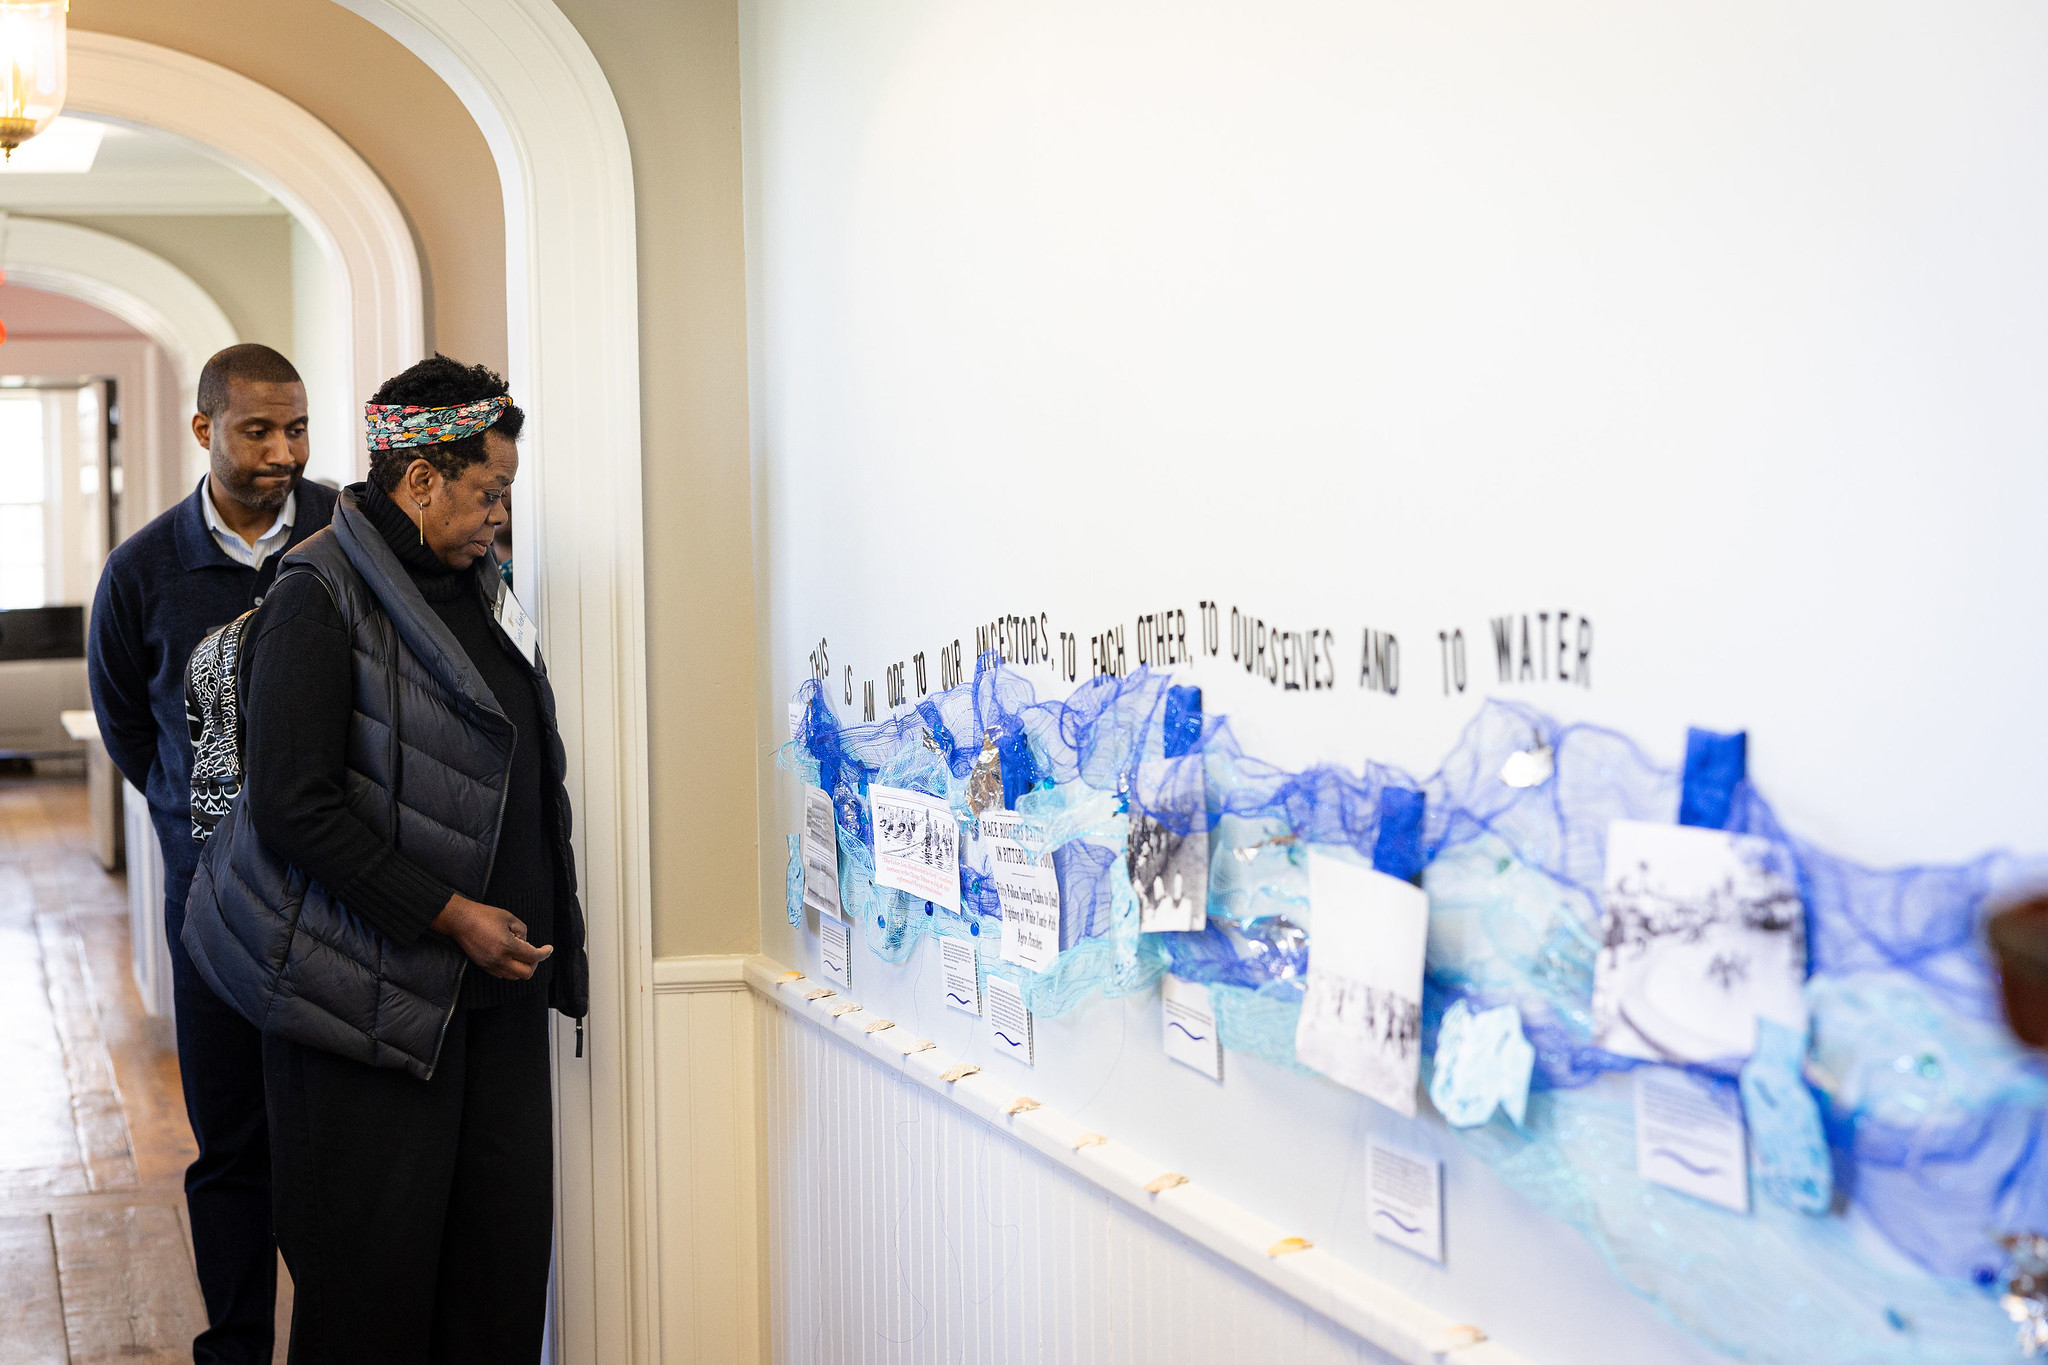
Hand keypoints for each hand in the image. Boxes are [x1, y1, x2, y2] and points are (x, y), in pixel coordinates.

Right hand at [430, 892, 552, 979]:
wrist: (460, 920)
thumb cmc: (484, 915)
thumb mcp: (509, 917)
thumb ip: (522, 931)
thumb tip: (526, 942)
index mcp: (508, 946)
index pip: (533, 957)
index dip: (545, 953)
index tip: (549, 948)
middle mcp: (500, 960)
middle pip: (526, 973)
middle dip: (534, 964)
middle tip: (534, 952)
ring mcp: (490, 965)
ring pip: (514, 976)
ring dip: (522, 967)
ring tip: (520, 953)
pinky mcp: (483, 966)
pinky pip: (502, 975)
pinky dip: (511, 969)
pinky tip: (510, 957)